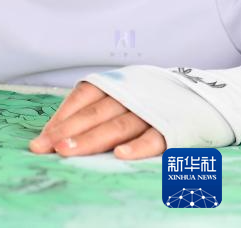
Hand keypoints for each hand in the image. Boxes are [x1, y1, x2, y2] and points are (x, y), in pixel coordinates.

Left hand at [29, 81, 165, 158]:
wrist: (199, 95)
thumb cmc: (147, 98)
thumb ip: (91, 109)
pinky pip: (154, 138)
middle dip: (67, 131)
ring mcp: (149, 111)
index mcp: (113, 85)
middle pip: (93, 114)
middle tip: (47, 147)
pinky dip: (137, 146)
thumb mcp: (119, 94)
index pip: (80, 99)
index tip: (42, 139)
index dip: (60, 118)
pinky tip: (120, 155)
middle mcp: (128, 96)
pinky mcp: (171, 128)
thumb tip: (55, 133)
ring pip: (116, 126)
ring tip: (68, 151)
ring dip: (91, 139)